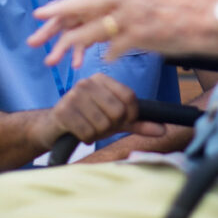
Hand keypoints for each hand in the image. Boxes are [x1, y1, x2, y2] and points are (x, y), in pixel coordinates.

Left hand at [28, 0, 217, 67]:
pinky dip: (107, 55)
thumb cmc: (191, 2)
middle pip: (88, 2)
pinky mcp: (141, 37)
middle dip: (60, 10)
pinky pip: (115, 48)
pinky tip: (100, 61)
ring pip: (94, 29)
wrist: (211, 19)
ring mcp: (135, 17)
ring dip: (72, 42)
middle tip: (39, 15)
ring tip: (55, 52)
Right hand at [38, 73, 164, 148]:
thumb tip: (163, 129)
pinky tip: (79, 133)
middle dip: (112, 125)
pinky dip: (86, 138)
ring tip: (89, 128)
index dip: (131, 114)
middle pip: (117, 111)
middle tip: (101, 126)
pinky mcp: (62, 111)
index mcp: (102, 79)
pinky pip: (87, 132)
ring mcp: (73, 95)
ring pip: (102, 123)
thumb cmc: (87, 119)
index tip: (123, 121)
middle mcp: (87, 82)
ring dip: (97, 133)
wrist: (53, 126)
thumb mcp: (115, 120)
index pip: (129, 96)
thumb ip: (138, 123)